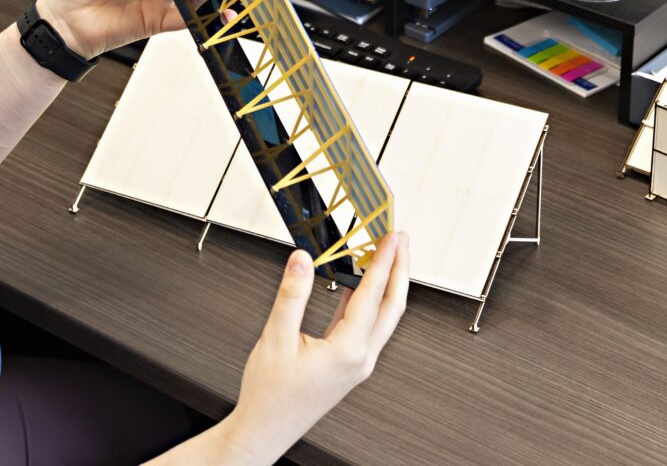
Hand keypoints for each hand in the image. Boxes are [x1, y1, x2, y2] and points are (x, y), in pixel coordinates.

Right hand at [220, 233, 410, 463]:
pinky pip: (367, 326)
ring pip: (383, 317)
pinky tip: (358, 285)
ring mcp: (358, 363)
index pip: (373, 295)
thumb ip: (292, 295)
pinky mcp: (350, 365)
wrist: (265, 430)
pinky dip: (369, 301)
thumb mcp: (275, 338)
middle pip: (392, 306)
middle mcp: (360, 358)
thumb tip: (303, 260)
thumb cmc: (270, 395)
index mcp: (348, 351)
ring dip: (389, 285)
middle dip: (400, 269)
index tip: (392, 236)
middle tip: (401, 239)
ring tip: (386, 256)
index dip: (384, 260)